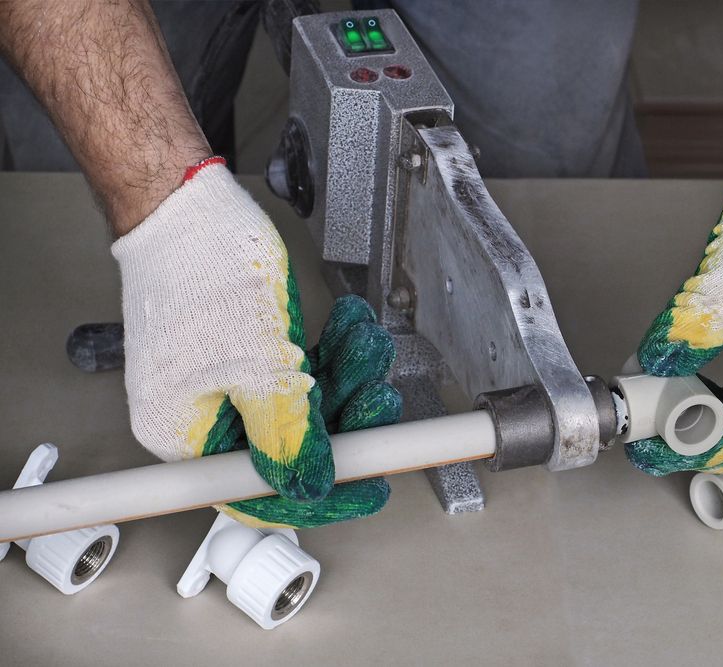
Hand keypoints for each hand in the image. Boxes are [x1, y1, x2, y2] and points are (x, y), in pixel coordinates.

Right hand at [113, 161, 399, 526]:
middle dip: (344, 417)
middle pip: (288, 445)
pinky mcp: (243, 355)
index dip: (318, 493)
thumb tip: (310, 484)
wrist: (189, 204)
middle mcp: (201, 416)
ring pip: (301, 404)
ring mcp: (223, 383)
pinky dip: (328, 352)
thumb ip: (289, 433)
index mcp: (184, 434)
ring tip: (366, 345)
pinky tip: (350, 329)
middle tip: (379, 397)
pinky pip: (296, 372)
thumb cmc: (201, 267)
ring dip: (344, 375)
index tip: (368, 483)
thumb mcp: (260, 366)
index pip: (257, 492)